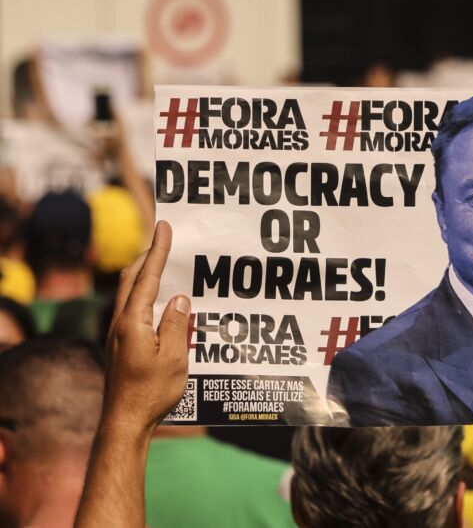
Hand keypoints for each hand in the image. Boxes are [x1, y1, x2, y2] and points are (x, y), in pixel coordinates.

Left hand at [102, 221, 190, 432]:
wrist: (125, 421)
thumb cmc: (152, 393)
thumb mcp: (175, 358)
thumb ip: (177, 324)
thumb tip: (180, 298)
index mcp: (133, 322)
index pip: (147, 277)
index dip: (158, 250)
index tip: (164, 226)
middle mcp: (120, 323)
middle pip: (131, 279)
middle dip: (148, 256)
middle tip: (164, 239)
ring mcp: (117, 334)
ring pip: (129, 294)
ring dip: (145, 275)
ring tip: (164, 265)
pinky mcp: (120, 345)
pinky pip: (132, 309)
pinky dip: (145, 295)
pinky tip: (161, 303)